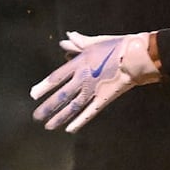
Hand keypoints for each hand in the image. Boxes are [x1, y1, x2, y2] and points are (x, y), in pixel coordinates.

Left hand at [30, 32, 160, 132]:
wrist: (136, 57)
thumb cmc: (117, 46)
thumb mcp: (95, 42)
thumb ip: (78, 44)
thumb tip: (64, 41)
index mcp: (79, 63)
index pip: (56, 77)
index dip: (43, 87)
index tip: (33, 95)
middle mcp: (82, 78)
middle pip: (61, 95)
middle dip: (47, 107)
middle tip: (36, 117)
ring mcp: (93, 90)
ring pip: (73, 107)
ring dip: (59, 117)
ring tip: (48, 126)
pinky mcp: (104, 99)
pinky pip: (89, 112)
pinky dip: (79, 121)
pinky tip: (70, 129)